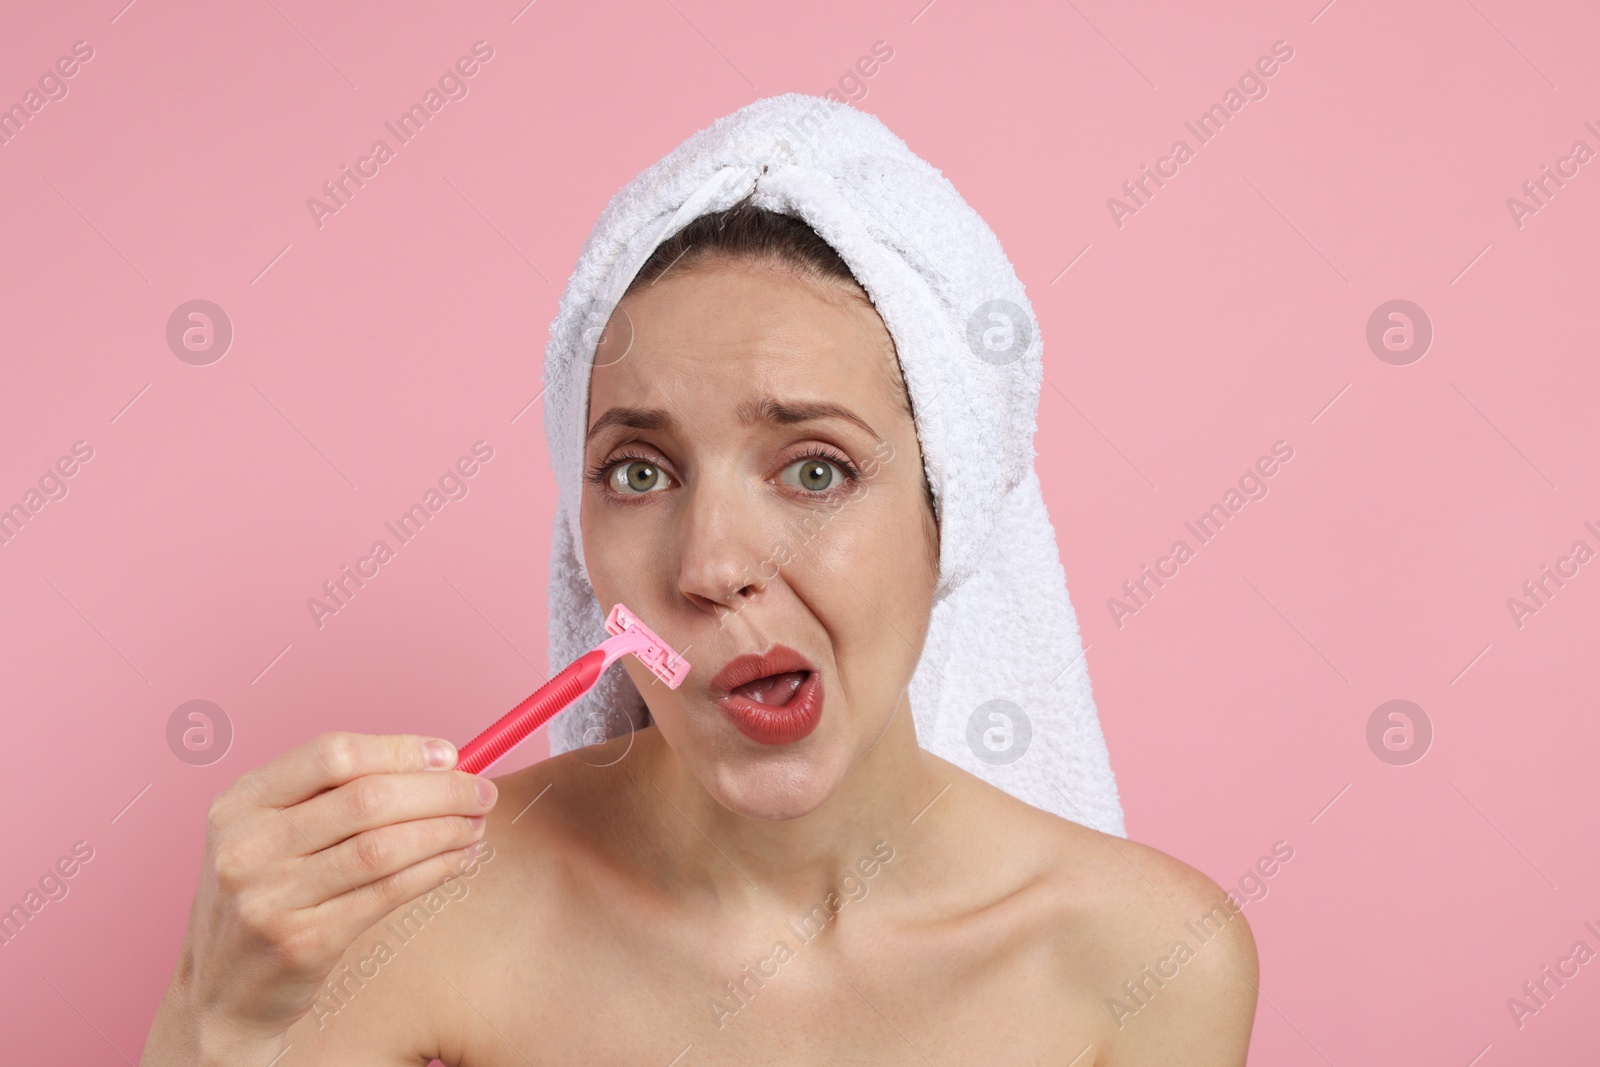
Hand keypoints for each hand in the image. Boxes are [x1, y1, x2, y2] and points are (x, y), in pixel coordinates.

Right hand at [141, 732, 496, 1063]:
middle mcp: (248, 845)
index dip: (400, 750)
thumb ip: (335, 794)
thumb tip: (438, 762)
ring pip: (383, 847)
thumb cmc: (266, 895)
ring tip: (476, 826)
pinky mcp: (302, 941)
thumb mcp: (271, 834)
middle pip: (367, 799)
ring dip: (445, 831)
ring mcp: (270, 897)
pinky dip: (435, 871)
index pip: (333, 754)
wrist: (220, 993)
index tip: (450, 755)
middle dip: (440, 792)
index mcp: (241, 802)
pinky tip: (459, 861)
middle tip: (482, 793)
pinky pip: (388, 893)